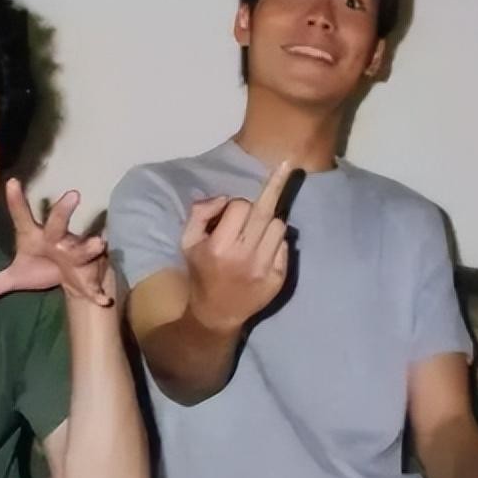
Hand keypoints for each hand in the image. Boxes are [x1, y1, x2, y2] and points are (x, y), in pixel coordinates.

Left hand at [0, 178, 111, 305]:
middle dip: (64, 210)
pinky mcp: (88, 275)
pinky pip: (94, 283)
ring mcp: (76, 256)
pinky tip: (102, 298)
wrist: (74, 281)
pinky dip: (98, 291)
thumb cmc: (44, 268)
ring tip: (99, 243)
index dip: (17, 200)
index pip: (23, 216)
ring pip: (83, 248)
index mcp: (36, 237)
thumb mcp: (15, 277)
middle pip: (58, 223)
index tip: (11, 181)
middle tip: (73, 194)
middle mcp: (57, 240)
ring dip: (90, 246)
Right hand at [182, 160, 292, 331]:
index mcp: (220, 246)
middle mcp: (244, 256)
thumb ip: (200, 213)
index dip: (235, 206)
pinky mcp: (278, 278)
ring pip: (279, 226)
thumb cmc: (201, 273)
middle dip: (274, 186)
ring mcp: (264, 268)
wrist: (217, 314)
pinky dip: (276, 243)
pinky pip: (285, 246)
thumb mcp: (188, 242)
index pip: (239, 207)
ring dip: (269, 223)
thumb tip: (223, 198)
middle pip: (265, 211)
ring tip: (257, 233)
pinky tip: (264, 249)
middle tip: (289, 163)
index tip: (230, 214)